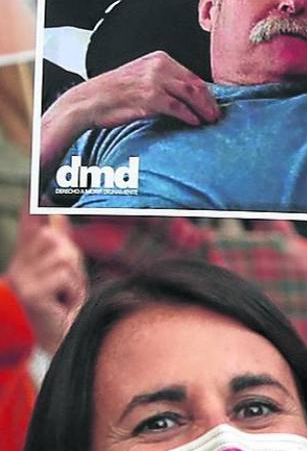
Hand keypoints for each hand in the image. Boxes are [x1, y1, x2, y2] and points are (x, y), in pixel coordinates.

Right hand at [2, 215, 86, 351]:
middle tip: (68, 283)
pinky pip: (65, 276)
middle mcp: (18, 266)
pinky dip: (72, 290)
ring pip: (63, 257)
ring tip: (66, 294)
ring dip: (75, 277)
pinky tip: (63, 304)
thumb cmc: (65, 301)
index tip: (34, 182)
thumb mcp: (65, 268)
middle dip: (72, 260)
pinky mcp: (30, 293)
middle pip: (55, 241)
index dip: (31, 204)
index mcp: (26, 257)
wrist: (62, 335)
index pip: (28, 225)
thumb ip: (60, 242)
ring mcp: (21, 280)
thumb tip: (58, 215)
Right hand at [40, 51, 218, 172]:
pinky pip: (177, 107)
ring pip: (190, 94)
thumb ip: (166, 80)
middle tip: (216, 115)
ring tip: (210, 120)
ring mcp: (154, 80)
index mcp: (159, 58)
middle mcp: (158, 65)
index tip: (214, 104)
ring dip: (204, 109)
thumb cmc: (115, 92)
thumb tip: (191, 94)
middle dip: (209, 101)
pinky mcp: (149, 96)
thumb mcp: (142, 76)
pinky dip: (189, 116)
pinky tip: (195, 123)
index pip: (192, 75)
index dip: (206, 92)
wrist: (88, 101)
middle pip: (195, 84)